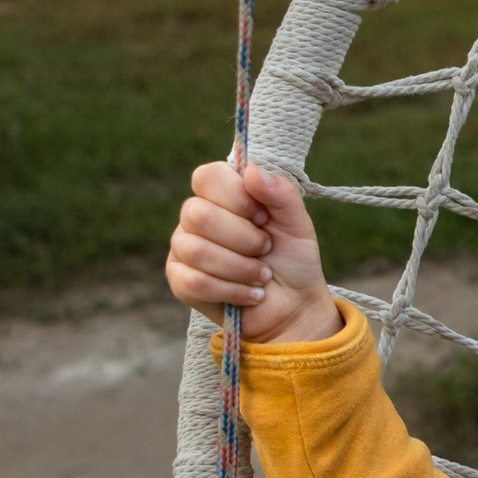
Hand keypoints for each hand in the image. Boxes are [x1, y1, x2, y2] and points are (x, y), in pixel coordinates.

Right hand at [165, 162, 340, 345]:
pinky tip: (251, 294)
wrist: (295, 306)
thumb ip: (281, 193)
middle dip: (244, 238)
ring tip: (262, 276)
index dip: (237, 198)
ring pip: (196, 250)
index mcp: (221, 195)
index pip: (207, 177)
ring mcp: (183, 247)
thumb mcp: (297, 223)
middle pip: (198, 214)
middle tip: (266, 249)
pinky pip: (195, 282)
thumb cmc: (293, 259)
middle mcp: (196, 216)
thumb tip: (251, 171)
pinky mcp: (180, 280)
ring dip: (241, 268)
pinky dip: (233, 291)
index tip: (263, 218)